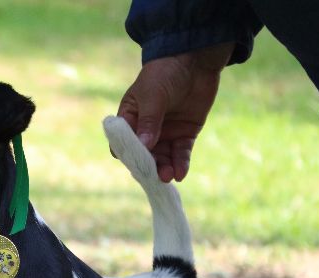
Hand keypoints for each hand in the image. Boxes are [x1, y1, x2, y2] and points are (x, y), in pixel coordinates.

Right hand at [117, 43, 233, 181]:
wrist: (195, 59)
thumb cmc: (165, 73)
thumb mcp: (153, 96)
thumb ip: (149, 121)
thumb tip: (144, 145)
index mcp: (130, 118)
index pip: (123, 143)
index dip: (127, 154)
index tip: (134, 163)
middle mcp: (146, 129)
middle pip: (144, 155)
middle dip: (148, 166)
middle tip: (154, 176)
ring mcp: (166, 133)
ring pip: (162, 157)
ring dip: (164, 168)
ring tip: (167, 177)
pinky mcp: (184, 134)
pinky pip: (181, 153)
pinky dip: (180, 163)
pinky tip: (180, 173)